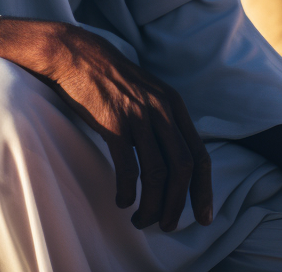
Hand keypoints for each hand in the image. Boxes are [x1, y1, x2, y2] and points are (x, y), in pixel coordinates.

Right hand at [0, 17, 212, 231]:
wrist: (77, 56)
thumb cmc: (111, 79)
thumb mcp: (149, 93)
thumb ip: (165, 120)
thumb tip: (176, 161)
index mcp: (174, 104)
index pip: (200, 154)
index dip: (205, 189)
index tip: (204, 216)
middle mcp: (161, 110)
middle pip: (184, 168)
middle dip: (180, 203)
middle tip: (169, 225)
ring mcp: (139, 115)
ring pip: (159, 173)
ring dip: (154, 205)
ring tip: (143, 220)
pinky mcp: (114, 123)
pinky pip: (128, 169)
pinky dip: (129, 193)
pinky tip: (123, 201)